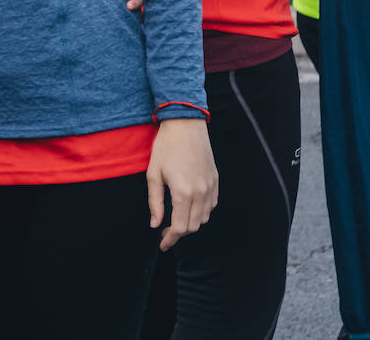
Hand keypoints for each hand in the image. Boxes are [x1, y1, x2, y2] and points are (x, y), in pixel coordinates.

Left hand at [147, 118, 217, 250]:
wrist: (185, 125)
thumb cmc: (166, 147)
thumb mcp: (153, 174)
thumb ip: (154, 202)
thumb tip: (155, 224)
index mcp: (183, 192)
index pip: (179, 227)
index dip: (170, 239)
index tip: (162, 244)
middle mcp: (200, 193)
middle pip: (193, 226)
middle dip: (178, 234)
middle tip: (165, 232)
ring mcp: (210, 186)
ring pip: (203, 218)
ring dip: (190, 223)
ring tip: (175, 219)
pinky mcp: (215, 180)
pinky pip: (211, 205)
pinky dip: (201, 212)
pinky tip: (189, 207)